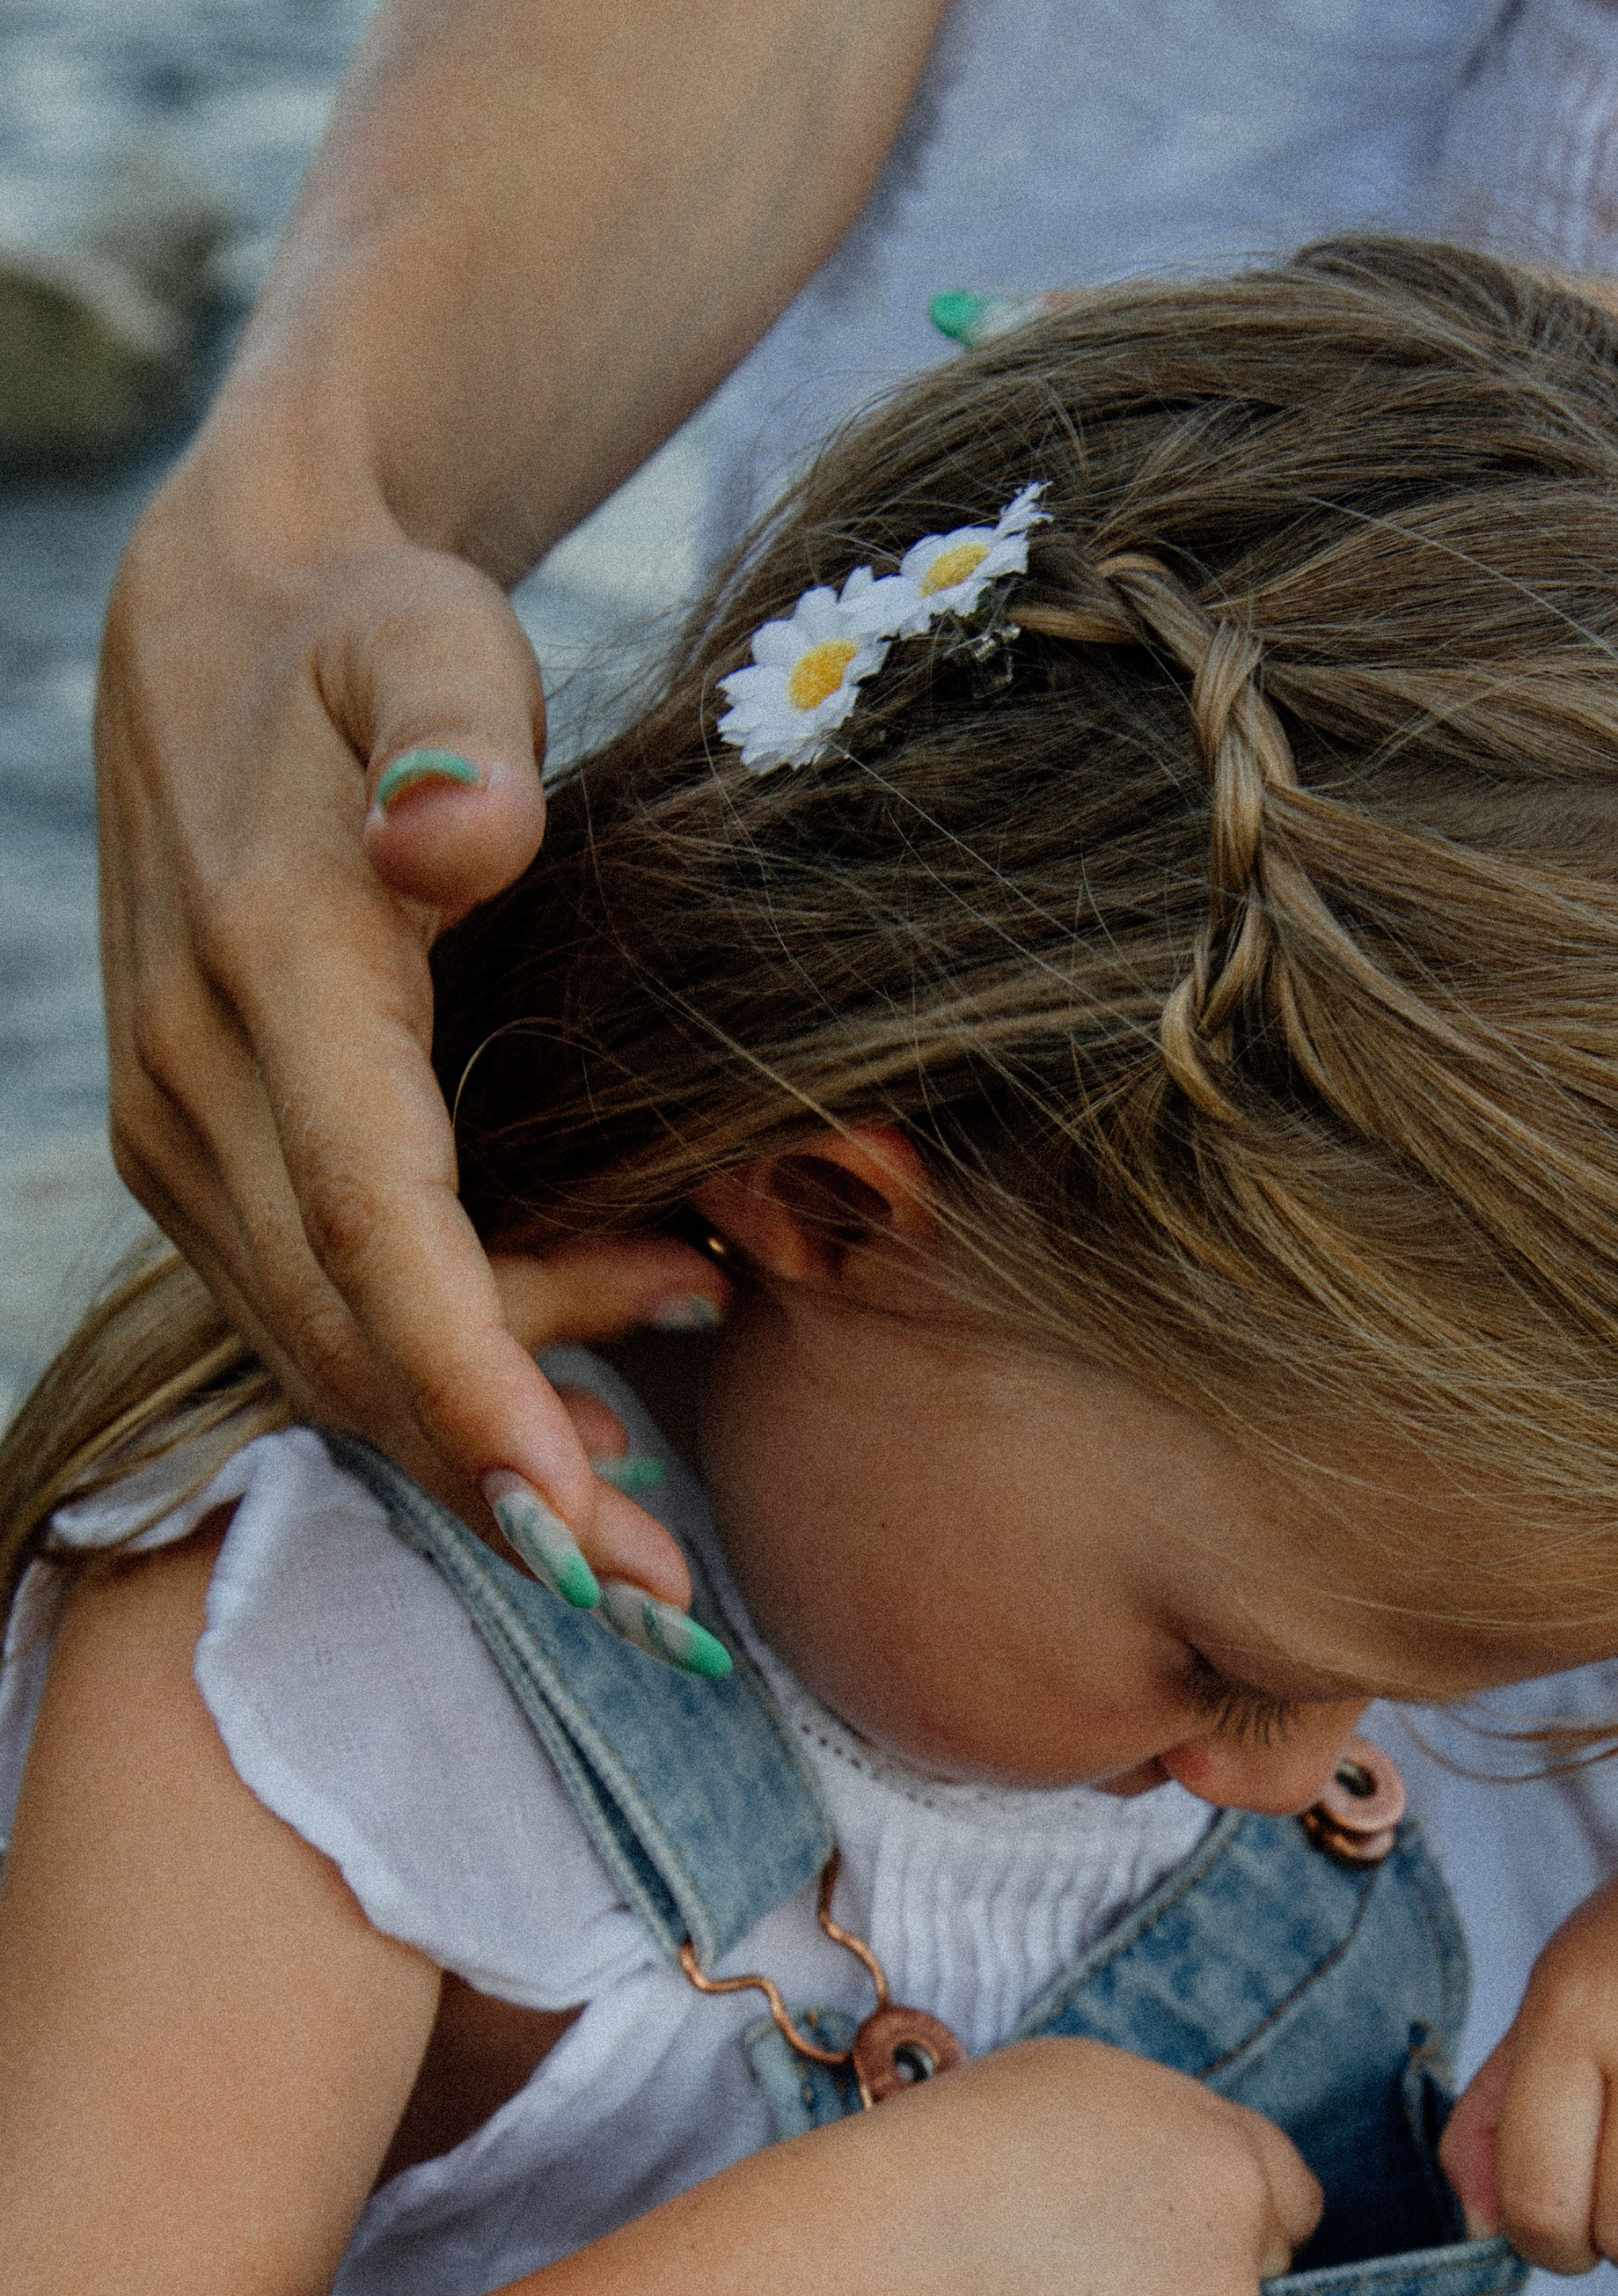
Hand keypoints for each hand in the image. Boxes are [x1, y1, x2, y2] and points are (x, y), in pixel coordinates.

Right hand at [95, 445, 712, 1607]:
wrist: (223, 624)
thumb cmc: (367, 638)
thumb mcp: (428, 644)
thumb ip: (457, 741)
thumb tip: (466, 840)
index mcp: (275, 979)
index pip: (370, 1220)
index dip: (465, 1371)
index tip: (563, 1508)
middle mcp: (203, 1086)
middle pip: (353, 1333)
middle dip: (503, 1476)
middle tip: (669, 1589)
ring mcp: (188, 1136)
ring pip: (329, 1349)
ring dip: (482, 1444)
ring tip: (651, 1502)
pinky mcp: (208, 1157)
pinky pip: (318, 1314)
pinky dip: (439, 1384)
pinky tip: (570, 1413)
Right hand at [864, 2038, 1319, 2295]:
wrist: (912, 2249)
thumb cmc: (940, 2162)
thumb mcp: (1053, 2097)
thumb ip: (1127, 2145)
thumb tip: (1120, 2193)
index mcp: (1201, 2126)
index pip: (1281, 2181)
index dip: (1239, 2221)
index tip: (1183, 2250)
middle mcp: (1235, 2206)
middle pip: (1258, 2271)